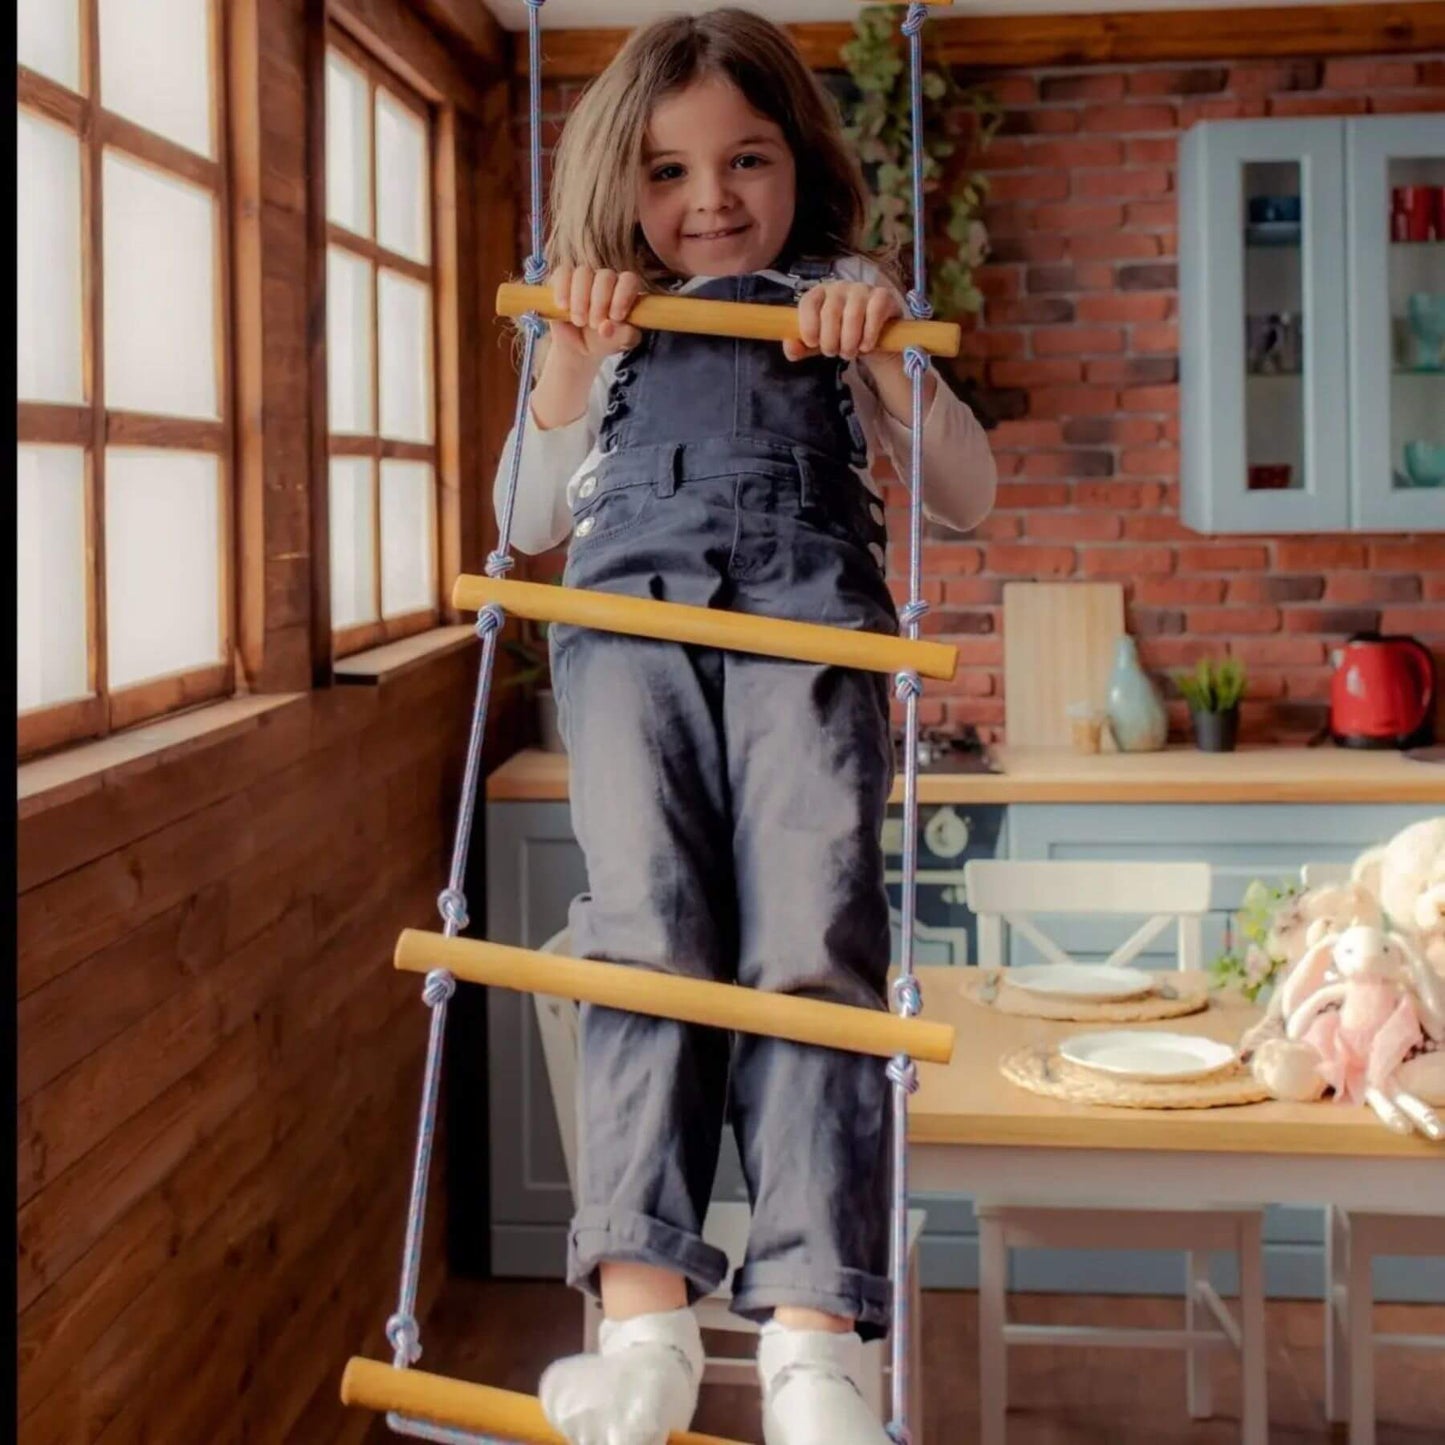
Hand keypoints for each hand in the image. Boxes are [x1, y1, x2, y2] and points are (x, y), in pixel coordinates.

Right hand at [547, 264, 643, 363]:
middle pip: (606, 276)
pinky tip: (563, 306)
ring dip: (581, 299)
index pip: (629, 280)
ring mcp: (584, 277)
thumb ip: (624, 336)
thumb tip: (607, 327)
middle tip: (594, 324)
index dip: (623, 295)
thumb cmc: (604, 341)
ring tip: (579, 321)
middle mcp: (605, 280)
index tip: (616, 317)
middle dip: (600, 302)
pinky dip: (563, 290)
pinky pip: (563, 273)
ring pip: (583, 273)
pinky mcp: (562, 279)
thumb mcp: (619, 343)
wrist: (578, 349)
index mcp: (624, 290)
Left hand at [783, 280, 900, 363]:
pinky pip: (874, 314)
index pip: (808, 303)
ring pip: (852, 316)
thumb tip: (790, 346)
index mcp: (819, 293)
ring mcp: (862, 289)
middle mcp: (839, 287)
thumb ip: (800, 347)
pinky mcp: (882, 296)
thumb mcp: (817, 345)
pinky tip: (866, 346)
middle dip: (830, 341)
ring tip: (849, 353)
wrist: (872, 339)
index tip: (813, 343)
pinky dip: (869, 335)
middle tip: (834, 353)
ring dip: (849, 342)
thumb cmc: (840, 337)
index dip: (807, 325)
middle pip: (830, 313)